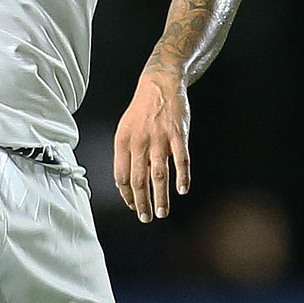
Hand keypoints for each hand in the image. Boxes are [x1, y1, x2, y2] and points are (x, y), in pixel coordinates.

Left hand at [113, 70, 189, 222]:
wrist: (159, 84)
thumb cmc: (142, 111)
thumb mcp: (125, 130)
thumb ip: (127, 154)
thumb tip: (128, 183)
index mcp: (123, 142)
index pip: (121, 176)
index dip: (126, 195)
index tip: (133, 207)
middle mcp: (139, 142)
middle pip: (138, 180)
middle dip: (142, 203)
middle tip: (146, 218)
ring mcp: (159, 138)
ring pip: (158, 174)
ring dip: (160, 197)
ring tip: (162, 213)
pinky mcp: (178, 134)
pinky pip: (181, 159)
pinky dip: (182, 176)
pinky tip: (182, 190)